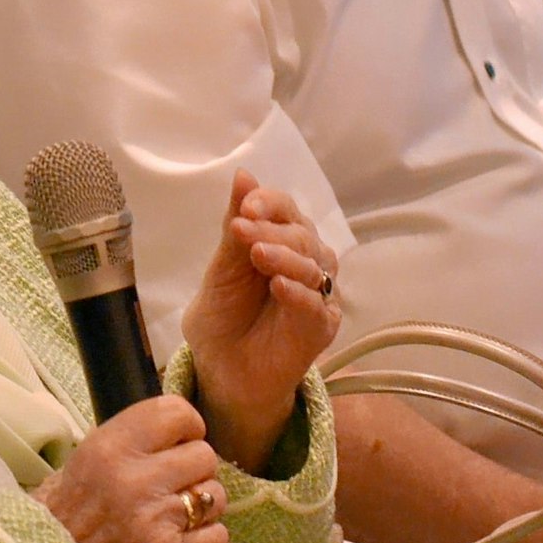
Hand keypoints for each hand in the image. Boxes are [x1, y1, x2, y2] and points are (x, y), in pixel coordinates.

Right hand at [34, 396, 228, 542]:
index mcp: (110, 447)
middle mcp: (136, 479)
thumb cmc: (59, 515)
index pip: (177, 413)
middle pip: (204, 455)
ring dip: (201, 503)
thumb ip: (126, 443)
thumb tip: (169, 434)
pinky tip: (182, 538)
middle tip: (173, 481)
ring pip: (215, 495)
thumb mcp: (80, 461)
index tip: (177, 439)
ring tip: (176, 512)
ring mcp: (156, 520)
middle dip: (193, 468)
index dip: (186, 426)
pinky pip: (217, 536)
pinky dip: (205, 537)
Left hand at [181, 169, 341, 470]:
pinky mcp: (321, 326)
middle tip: (242, 229)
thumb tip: (243, 174)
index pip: (285, 208)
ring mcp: (317, 292)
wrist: (220, 368)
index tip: (245, 206)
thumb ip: (235, 227)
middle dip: (270, 228)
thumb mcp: (222, 269)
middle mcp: (305, 260)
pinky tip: (278, 286)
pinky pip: (317, 305)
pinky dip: (299, 293)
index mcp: (280, 239)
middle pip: (300, 233)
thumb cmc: (223, 315)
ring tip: (257, 254)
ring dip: (284, 255)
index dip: (268, 202)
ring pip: (312, 264)